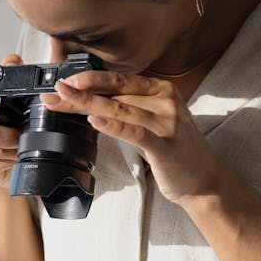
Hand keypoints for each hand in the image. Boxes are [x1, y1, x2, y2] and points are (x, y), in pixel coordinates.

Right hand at [0, 54, 21, 188]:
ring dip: (14, 148)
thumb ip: (11, 73)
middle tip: (22, 133)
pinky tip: (16, 157)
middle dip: (9, 134)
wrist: (9, 160)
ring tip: (23, 144)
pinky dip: (11, 160)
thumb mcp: (12, 97)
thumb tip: (11, 61)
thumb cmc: (8, 126)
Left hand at [42, 69, 223, 205]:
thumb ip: (129, 110)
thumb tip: (91, 104)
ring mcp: (165, 121)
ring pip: (120, 107)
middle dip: (81, 91)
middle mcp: (164, 100)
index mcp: (160, 90)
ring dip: (88, 104)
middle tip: (55, 90)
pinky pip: (134, 131)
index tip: (63, 81)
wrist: (204, 181)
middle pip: (115, 91)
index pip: (118, 80)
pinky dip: (112, 125)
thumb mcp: (152, 122)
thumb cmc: (176, 153)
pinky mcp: (164, 144)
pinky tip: (94, 121)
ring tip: (64, 101)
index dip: (88, 79)